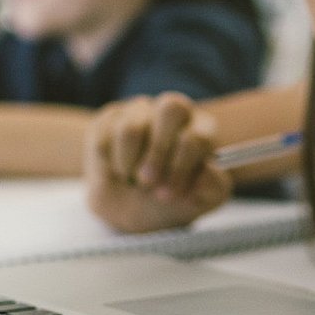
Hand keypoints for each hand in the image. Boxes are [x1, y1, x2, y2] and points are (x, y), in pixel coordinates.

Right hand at [83, 92, 231, 231]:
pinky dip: (110, 164)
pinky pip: (105, 137)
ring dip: (129, 165)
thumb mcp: (197, 202)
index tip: (171, 195)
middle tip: (147, 183)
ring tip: (133, 181)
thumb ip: (209, 190)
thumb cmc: (169, 201)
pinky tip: (119, 172)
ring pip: (132, 128)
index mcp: (202, 131)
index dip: (182, 166)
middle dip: (158, 152)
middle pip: (171, 110)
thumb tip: (204, 178)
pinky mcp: (112, 117)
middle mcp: (175, 114)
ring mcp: (142, 111)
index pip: (197, 136)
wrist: (127, 205)